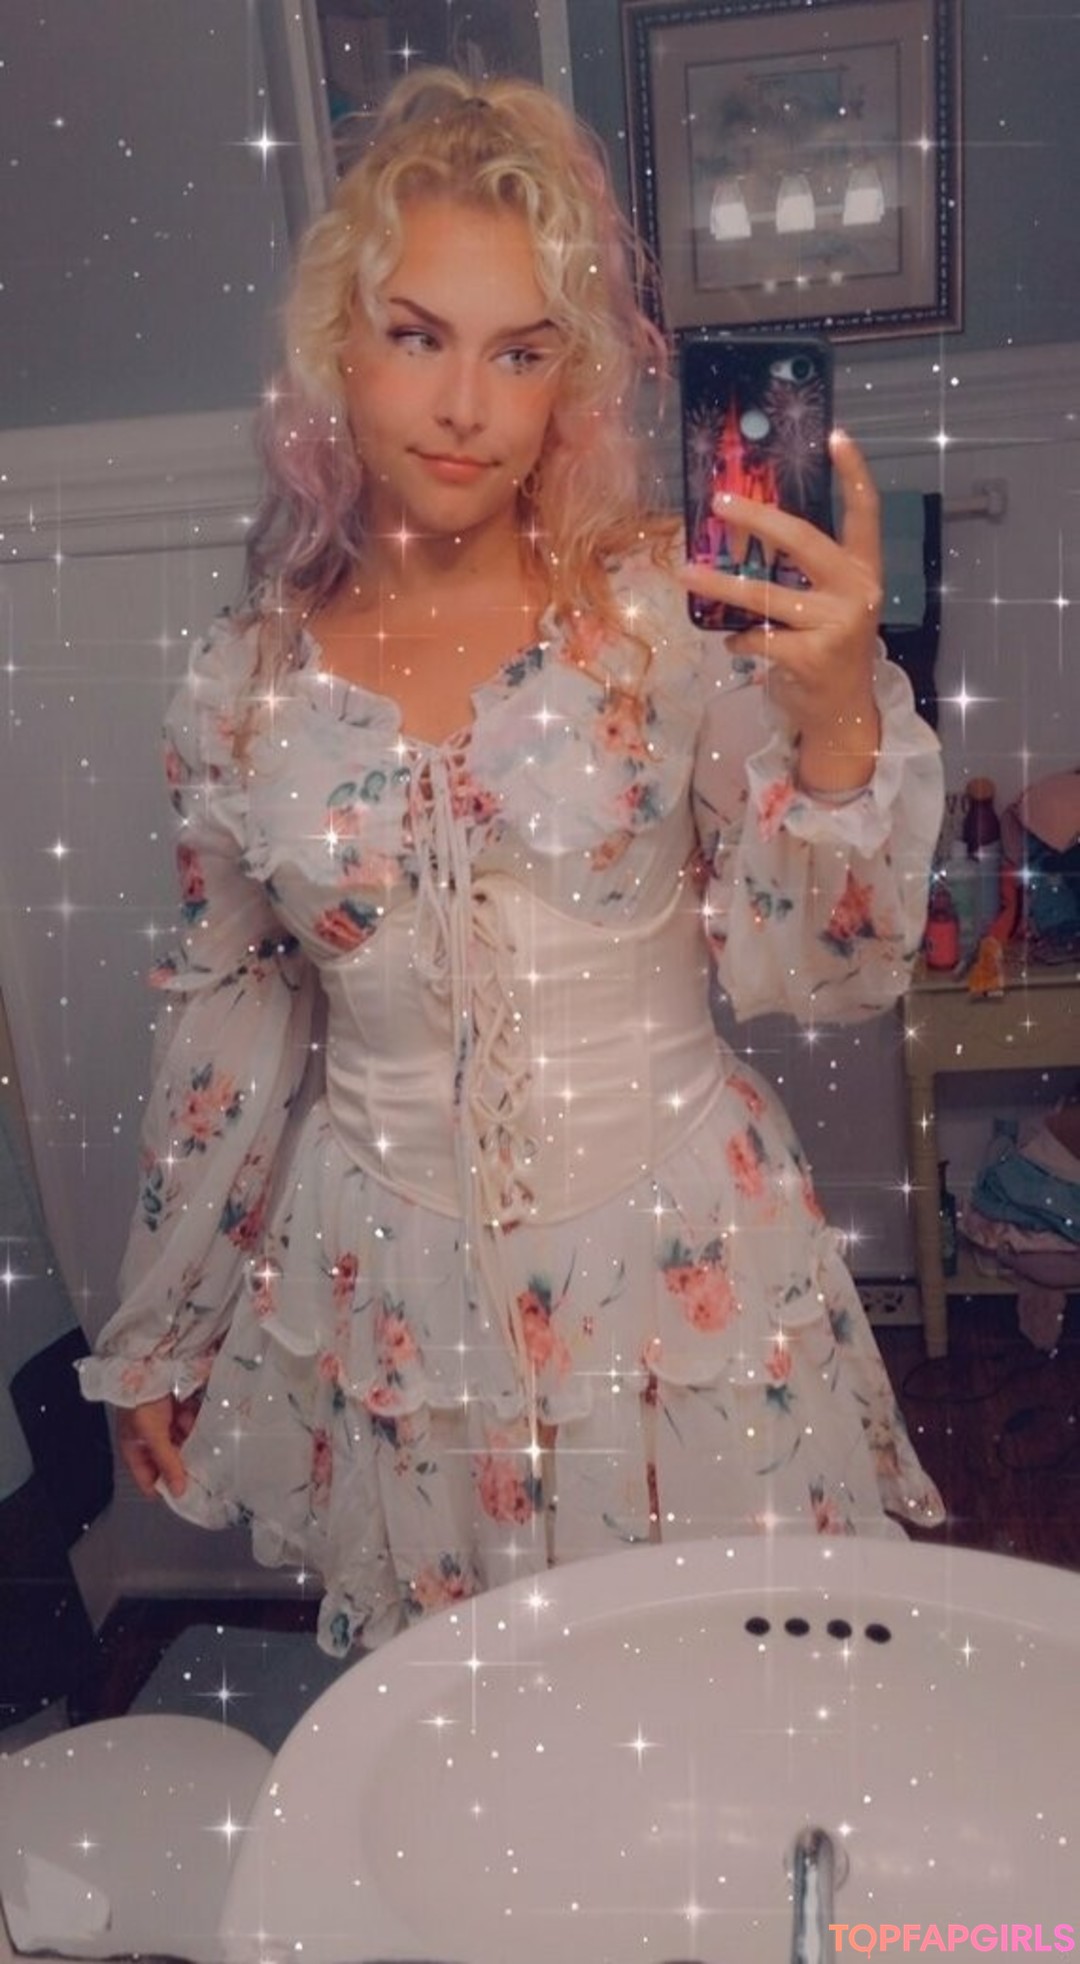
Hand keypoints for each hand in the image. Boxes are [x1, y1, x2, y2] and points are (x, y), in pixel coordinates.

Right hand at [116, 1393, 198, 1498]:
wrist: (146, 1365)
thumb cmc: (140, 1400)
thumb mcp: (153, 1435)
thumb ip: (167, 1462)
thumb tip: (178, 1491)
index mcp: (135, 1450)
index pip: (150, 1480)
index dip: (167, 1488)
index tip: (189, 1494)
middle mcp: (147, 1439)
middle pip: (170, 1460)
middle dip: (184, 1460)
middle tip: (203, 1464)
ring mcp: (161, 1423)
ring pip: (181, 1440)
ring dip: (190, 1437)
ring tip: (196, 1432)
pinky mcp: (173, 1408)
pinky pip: (187, 1421)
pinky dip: (192, 1419)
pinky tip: (194, 1414)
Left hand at [682, 430, 882, 794]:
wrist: (843, 713)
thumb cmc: (829, 649)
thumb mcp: (831, 604)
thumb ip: (806, 573)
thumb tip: (748, 531)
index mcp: (864, 570)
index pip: (865, 513)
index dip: (854, 473)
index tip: (835, 435)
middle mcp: (856, 592)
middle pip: (804, 540)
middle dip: (758, 518)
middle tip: (720, 502)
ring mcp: (836, 625)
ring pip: (766, 595)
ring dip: (720, 586)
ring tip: (687, 573)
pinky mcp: (811, 656)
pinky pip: (758, 638)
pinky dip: (738, 639)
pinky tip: (733, 642)